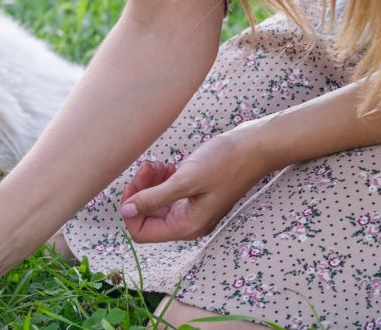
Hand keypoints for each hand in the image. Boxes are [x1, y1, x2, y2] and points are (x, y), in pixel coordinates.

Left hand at [119, 132, 267, 242]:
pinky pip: (168, 193)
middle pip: (147, 215)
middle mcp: (188, 223)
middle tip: (148, 167)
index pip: (141, 232)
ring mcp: (192, 209)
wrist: (254, 148)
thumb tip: (127, 211)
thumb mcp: (185, 180)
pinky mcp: (195, 196)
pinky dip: (162, 180)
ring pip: (156, 202)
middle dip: (141, 191)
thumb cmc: (224, 163)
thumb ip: (154, 198)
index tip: (133, 185)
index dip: (131, 210)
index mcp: (186, 226)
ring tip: (158, 164)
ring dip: (150, 183)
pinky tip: (168, 166)